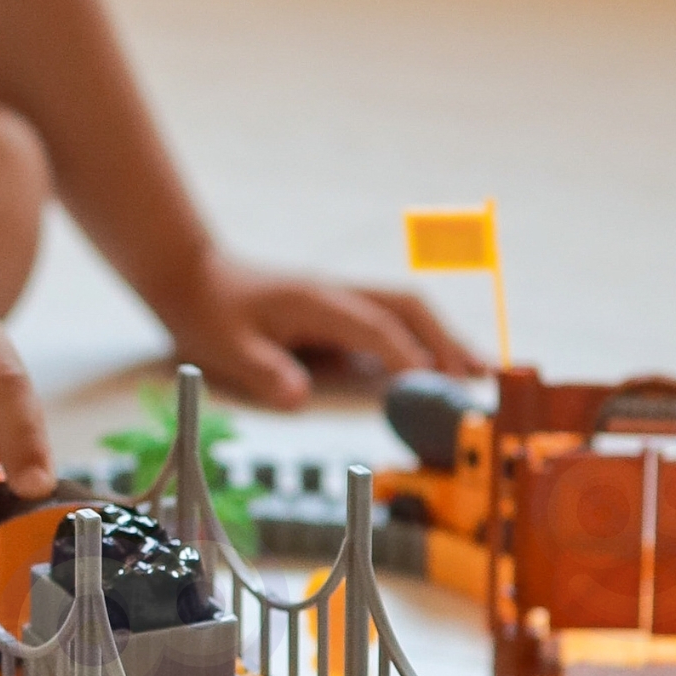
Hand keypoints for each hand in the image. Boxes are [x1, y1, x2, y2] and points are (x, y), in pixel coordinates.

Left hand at [161, 252, 485, 409]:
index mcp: (316, 300)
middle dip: (446, 341)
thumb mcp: (226, 347)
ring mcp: (343, 301)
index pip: (374, 329)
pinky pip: (392, 326)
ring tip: (481, 372)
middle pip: (409, 309)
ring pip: (408, 313)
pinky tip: (440, 369)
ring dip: (444, 339)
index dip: (405, 356)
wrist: (194, 276)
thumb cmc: (209, 312)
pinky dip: (422, 343)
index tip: (434, 385)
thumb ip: (264, 371)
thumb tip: (299, 399)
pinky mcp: (340, 314)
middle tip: (478, 378)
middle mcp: (339, 294)